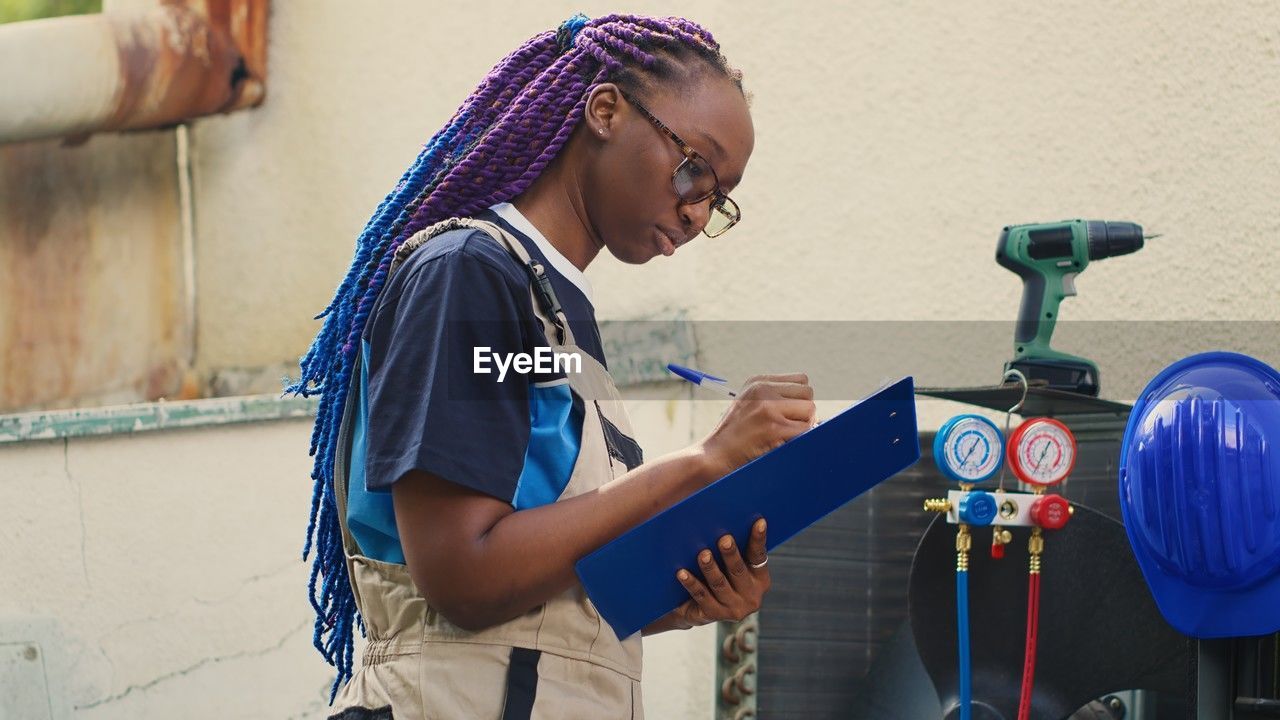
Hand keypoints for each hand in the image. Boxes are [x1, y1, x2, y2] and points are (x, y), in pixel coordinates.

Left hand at [670, 518, 770, 627]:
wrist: (697, 609)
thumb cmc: (718, 577)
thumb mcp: (730, 565)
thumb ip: (734, 549)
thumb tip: (723, 519)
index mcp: (760, 580)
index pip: (759, 556)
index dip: (758, 539)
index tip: (759, 522)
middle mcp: (751, 597)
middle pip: (738, 571)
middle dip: (731, 554)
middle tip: (724, 539)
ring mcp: (734, 609)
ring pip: (719, 584)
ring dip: (710, 568)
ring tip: (703, 554)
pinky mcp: (714, 616)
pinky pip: (701, 596)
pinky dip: (691, 583)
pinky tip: (682, 573)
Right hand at [699, 374, 814, 477]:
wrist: (714, 455)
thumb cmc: (734, 435)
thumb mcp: (749, 404)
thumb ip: (775, 398)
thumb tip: (811, 407)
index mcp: (758, 382)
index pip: (801, 380)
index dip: (799, 399)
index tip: (787, 413)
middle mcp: (763, 390)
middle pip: (808, 393)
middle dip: (803, 411)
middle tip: (787, 426)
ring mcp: (768, 408)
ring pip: (810, 410)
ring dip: (802, 426)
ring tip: (782, 435)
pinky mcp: (774, 428)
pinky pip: (805, 430)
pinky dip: (798, 440)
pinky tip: (780, 444)